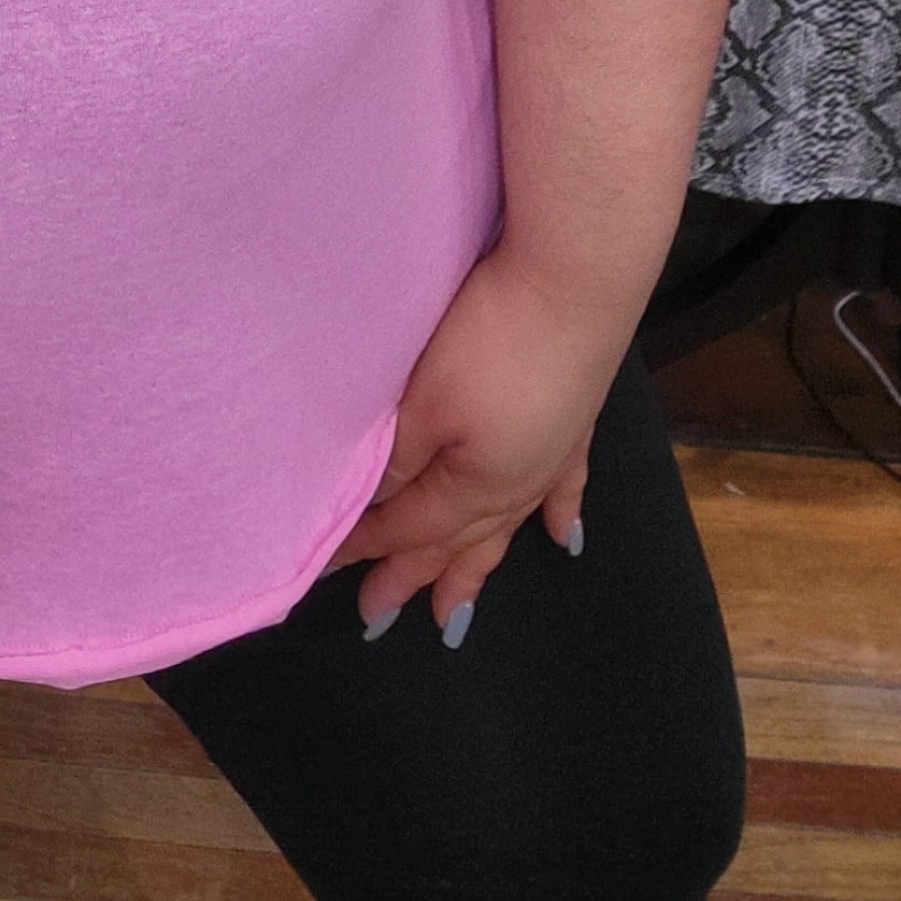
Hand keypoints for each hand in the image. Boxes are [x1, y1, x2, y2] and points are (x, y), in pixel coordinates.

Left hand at [327, 247, 623, 640]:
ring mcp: (550, 455)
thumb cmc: (490, 340)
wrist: (576, 284)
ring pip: (503, 526)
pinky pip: (565, 486)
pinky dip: (560, 514)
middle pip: (453, 541)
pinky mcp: (575, 419)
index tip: (325, 569)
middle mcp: (514, 485)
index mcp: (471, 485)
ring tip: (454, 612)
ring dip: (474, 567)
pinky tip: (560, 537)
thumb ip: (396, 461)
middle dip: (413, 576)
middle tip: (377, 616)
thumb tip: (373, 510)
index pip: (407, 525)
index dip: (365, 546)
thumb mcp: (425, 403)